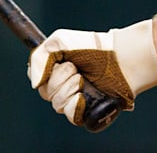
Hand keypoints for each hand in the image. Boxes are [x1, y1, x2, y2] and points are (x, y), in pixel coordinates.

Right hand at [27, 19, 156, 125]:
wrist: (122, 58)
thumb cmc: (94, 47)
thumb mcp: (60, 41)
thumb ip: (39, 58)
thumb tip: (34, 83)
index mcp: (56, 68)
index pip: (36, 78)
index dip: (42, 73)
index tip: (56, 63)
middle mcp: (65, 84)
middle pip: (44, 92)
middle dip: (59, 79)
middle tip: (75, 68)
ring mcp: (76, 98)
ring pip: (56, 104)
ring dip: (68, 89)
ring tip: (83, 78)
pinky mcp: (87, 109)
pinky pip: (70, 116)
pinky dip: (74, 107)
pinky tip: (82, 97)